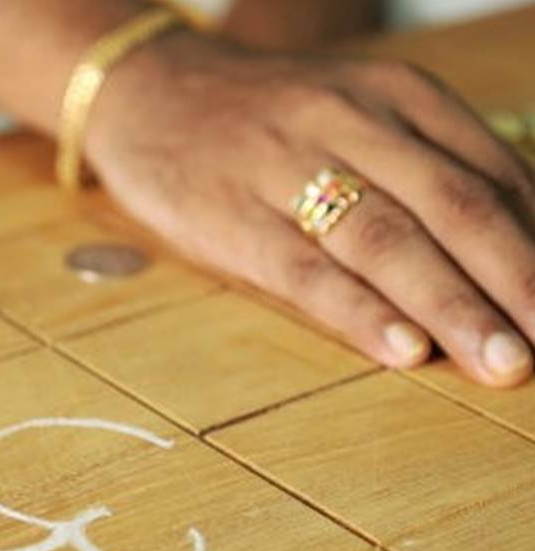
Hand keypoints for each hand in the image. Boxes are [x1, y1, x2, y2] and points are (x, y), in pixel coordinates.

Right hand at [87, 32, 534, 386]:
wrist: (149, 92)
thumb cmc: (266, 118)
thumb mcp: (357, 113)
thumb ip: (425, 170)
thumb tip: (508, 255)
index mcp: (395, 94)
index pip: (490, 175)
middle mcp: (349, 120)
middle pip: (451, 207)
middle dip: (515, 282)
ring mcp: (285, 166)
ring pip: (385, 239)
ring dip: (452, 306)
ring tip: (502, 362)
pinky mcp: (230, 214)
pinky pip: (304, 267)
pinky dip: (358, 309)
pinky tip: (400, 348)